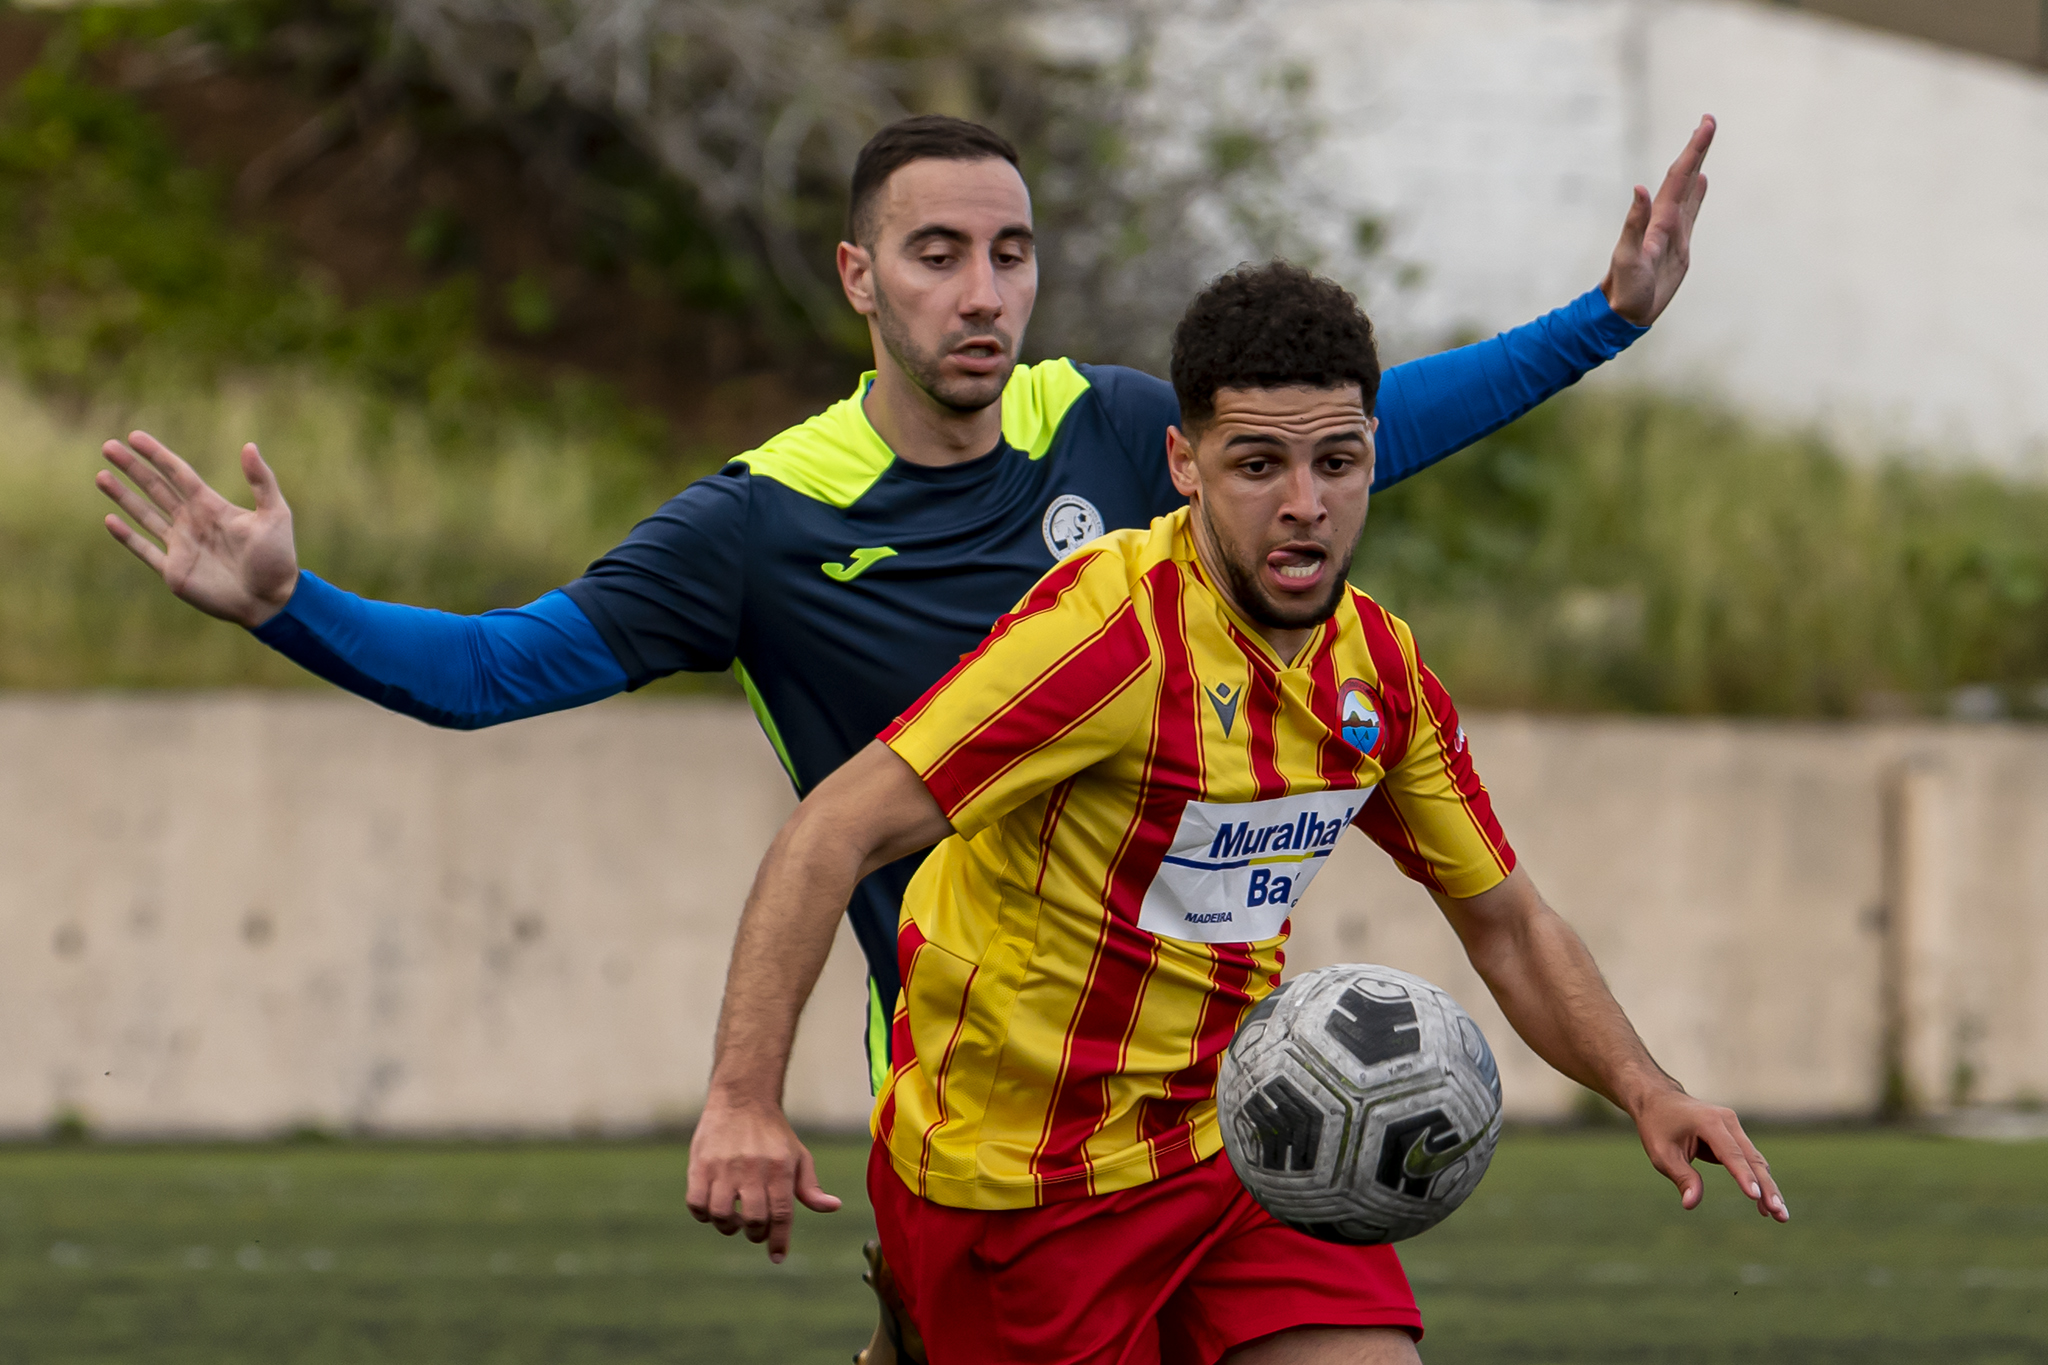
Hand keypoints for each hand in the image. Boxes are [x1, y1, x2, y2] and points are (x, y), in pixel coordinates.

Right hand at [97, 431, 298, 628]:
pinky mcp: (175, 570)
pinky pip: (145, 550)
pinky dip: (127, 536)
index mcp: (212, 506)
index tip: (134, 437)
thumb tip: (249, 446)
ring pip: (145, 515)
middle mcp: (193, 522)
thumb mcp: (275, 514)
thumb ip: (262, 481)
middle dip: (132, 468)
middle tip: (108, 446)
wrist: (273, 600)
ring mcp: (182, 546)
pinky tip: (109, 520)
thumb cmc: (278, 558)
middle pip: (156, 488)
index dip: (157, 455)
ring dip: (123, 496)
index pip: (178, 474)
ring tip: (101, 476)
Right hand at [685, 1090, 841, 1261]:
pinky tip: (712, 1208)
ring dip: (728, 1227)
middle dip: (755, 1234)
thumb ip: (811, 1186)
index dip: (779, 1240)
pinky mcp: (700, 1164)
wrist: (742, 1097)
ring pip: (722, 1215)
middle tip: (755, 1231)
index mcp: (780, 1168)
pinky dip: (703, 1214)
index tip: (777, 1257)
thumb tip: (833, 1207)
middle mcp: (752, 1168)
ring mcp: (724, 1167)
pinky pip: (697, 1203)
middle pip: (754, 1219)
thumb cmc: (773, 1133)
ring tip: (734, 1219)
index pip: (781, 1214)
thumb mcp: (798, 1156)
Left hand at [1600, 115, 1714, 325]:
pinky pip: (1691, 213)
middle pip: (1684, 177)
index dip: (1693, 150)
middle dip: (1697, 149)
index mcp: (1658, 219)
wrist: (1622, 311)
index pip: (1678, 177)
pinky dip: (1697, 194)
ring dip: (1698, 166)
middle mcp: (1665, 220)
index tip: (1705, 125)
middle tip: (1708, 121)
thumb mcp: (1629, 257)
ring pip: (1688, 190)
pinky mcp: (1678, 245)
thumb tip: (1640, 189)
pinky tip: (1701, 182)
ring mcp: (1672, 231)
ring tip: (1705, 143)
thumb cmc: (1625, 287)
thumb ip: (1634, 225)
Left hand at [1632, 1086, 1787, 1221]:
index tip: (1755, 1196)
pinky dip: (1758, 1181)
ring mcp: (1734, 1127)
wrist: (1659, 1100)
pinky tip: (1765, 1204)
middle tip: (1779, 1214)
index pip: (1731, 1153)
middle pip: (1752, 1159)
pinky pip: (1750, 1161)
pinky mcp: (1735, 1136)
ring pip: (1756, 1161)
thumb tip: (1691, 1204)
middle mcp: (1727, 1121)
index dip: (1743, 1176)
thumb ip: (1681, 1177)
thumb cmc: (1658, 1127)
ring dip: (1768, 1188)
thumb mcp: (1661, 1153)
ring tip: (1780, 1216)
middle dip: (1767, 1188)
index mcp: (1709, 1122)